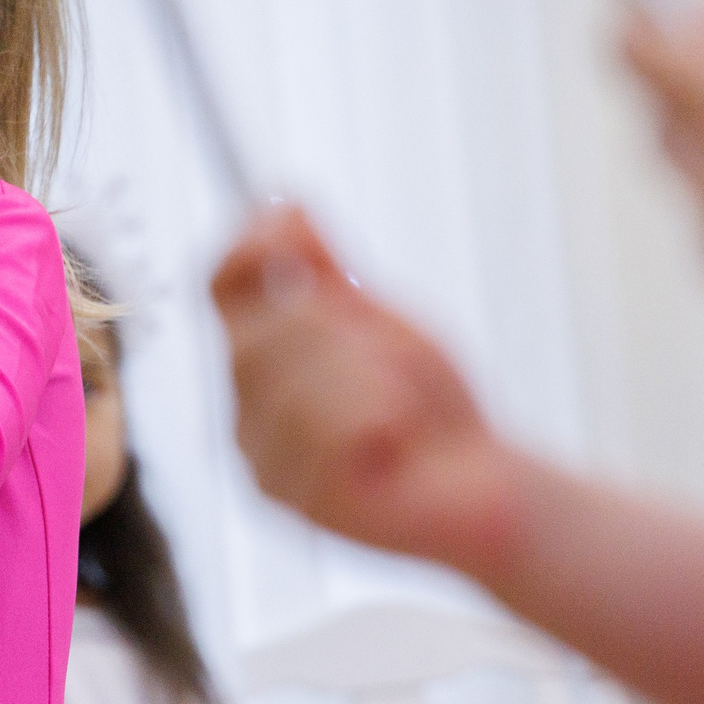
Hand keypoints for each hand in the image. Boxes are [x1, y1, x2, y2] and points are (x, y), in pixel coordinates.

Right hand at [211, 206, 527, 576]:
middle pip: (257, 332)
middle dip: (337, 330)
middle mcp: (244, 409)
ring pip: (294, 383)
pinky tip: (401, 445)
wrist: (485, 488)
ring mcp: (261, 459)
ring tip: (402, 410)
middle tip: (393, 358)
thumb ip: (328, 272)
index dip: (250, 245)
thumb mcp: (382, 322)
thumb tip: (284, 203)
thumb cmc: (435, 407)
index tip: (301, 230)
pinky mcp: (293, 500)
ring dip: (371, 381)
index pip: (218, 283)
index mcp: (260, 358)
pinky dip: (383, 423)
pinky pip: (327, 432)